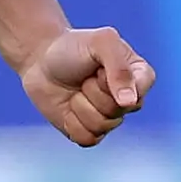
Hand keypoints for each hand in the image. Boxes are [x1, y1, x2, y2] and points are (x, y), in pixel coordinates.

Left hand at [23, 26, 151, 146]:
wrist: (40, 62)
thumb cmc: (72, 47)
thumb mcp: (100, 42)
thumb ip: (119, 67)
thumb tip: (129, 102)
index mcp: (139, 75)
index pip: (139, 93)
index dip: (113, 83)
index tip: (98, 69)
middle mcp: (129, 99)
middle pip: (117, 111)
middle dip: (92, 92)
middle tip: (84, 77)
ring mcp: (110, 117)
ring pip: (102, 126)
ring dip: (80, 106)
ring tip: (76, 90)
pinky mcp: (91, 131)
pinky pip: (88, 139)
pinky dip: (72, 124)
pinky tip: (68, 108)